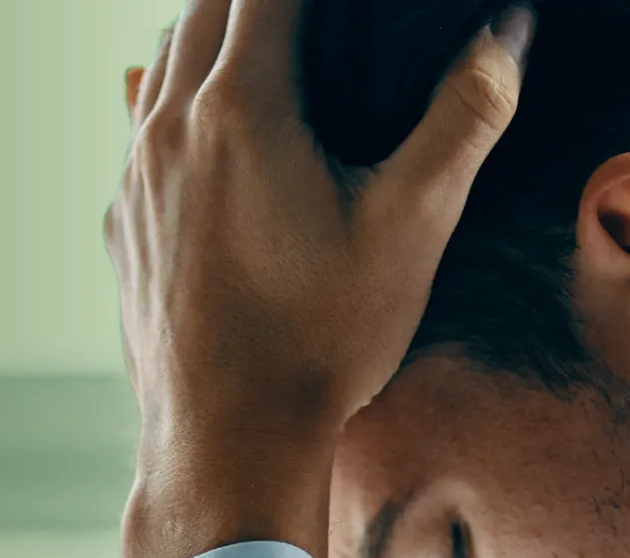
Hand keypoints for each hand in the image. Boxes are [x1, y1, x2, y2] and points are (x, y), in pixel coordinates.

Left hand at [107, 0, 532, 557]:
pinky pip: (139, 125)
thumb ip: (464, 118)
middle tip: (312, 7)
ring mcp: (135, 176)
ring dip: (211, 28)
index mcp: (241, 108)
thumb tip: (508, 32)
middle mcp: (170, 128)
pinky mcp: (121, 222)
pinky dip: (176, 94)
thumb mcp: (412, 226)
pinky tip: (210, 123)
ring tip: (265, 31)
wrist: (227, 441)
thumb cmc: (321, 341)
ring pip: (161, 59)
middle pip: (204, 4)